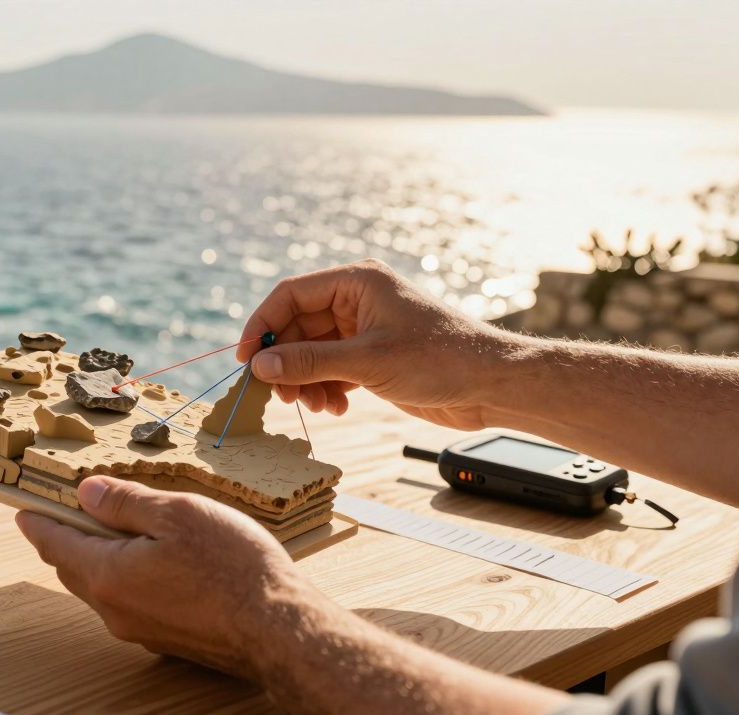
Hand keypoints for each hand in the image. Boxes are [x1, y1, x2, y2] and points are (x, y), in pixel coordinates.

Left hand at [15, 476, 321, 677]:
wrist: (278, 631)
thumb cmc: (232, 567)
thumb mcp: (176, 513)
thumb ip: (124, 503)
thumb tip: (85, 493)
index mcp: (107, 575)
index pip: (54, 543)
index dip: (37, 521)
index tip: (22, 509)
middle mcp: (114, 609)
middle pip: (74, 568)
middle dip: (67, 537)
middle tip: (70, 509)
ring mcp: (139, 629)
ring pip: (103, 587)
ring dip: (100, 557)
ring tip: (117, 527)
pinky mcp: (166, 639)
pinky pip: (131, 602)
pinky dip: (127, 576)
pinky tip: (154, 559)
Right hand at [237, 259, 517, 430]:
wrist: (492, 385)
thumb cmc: (441, 360)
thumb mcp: (368, 362)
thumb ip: (309, 362)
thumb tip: (260, 365)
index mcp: (357, 282)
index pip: (291, 294)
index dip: (262, 324)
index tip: (245, 359)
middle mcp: (357, 300)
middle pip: (297, 326)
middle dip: (285, 361)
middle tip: (279, 394)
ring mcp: (364, 329)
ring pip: (311, 351)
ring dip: (305, 380)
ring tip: (315, 405)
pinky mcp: (373, 357)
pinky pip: (331, 369)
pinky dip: (325, 388)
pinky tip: (336, 407)